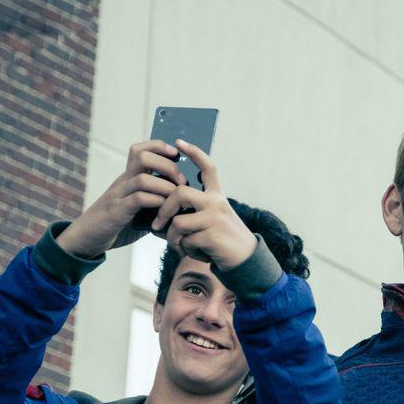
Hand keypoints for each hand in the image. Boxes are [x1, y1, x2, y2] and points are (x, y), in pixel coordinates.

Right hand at [59, 140, 187, 257]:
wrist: (87, 239)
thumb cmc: (117, 225)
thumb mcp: (138, 209)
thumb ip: (155, 201)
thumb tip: (182, 199)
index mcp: (127, 179)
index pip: (140, 150)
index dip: (159, 146)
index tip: (176, 154)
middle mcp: (122, 183)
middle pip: (143, 157)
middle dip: (167, 165)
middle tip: (182, 180)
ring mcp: (118, 196)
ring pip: (142, 179)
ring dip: (165, 186)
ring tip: (177, 196)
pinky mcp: (117, 213)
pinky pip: (138, 200)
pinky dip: (155, 202)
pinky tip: (164, 210)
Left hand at [152, 139, 256, 271]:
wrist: (245, 260)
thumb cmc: (222, 239)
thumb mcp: (212, 220)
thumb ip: (194, 211)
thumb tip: (166, 214)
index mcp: (217, 196)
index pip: (207, 167)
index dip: (194, 153)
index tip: (179, 142)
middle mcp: (216, 203)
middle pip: (180, 193)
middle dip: (163, 209)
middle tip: (157, 224)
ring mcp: (215, 219)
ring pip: (178, 222)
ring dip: (173, 238)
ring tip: (179, 245)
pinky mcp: (213, 236)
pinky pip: (186, 241)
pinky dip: (185, 250)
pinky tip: (196, 253)